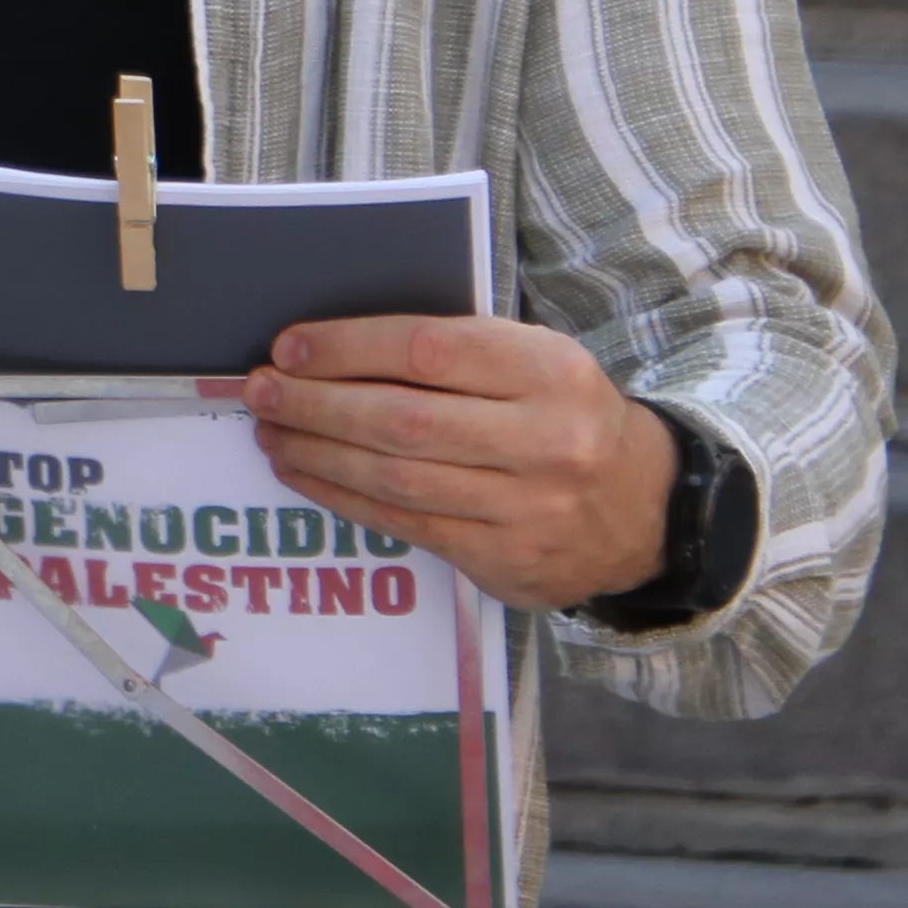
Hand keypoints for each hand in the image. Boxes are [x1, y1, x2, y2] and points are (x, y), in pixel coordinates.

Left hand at [242, 315, 674, 614]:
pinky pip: (407, 525)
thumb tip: (336, 346)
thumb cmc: (566, 416)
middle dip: (317, 404)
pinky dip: (344, 497)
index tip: (291, 346)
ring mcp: (528, 509)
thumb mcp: (538, 363)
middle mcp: (545, 441)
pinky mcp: (507, 560)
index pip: (430, 350)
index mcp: (551, 372)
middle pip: (403, 420)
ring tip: (270, 431)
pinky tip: (305, 474)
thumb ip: (458, 352)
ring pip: (397, 479)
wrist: (646, 508)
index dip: (350, 348)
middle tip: (261, 390)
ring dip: (317, 454)